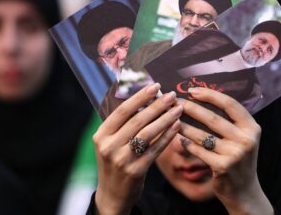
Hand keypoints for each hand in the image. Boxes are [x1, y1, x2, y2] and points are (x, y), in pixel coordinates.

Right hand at [93, 83, 181, 214]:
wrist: (112, 194)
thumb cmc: (115, 161)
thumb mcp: (111, 142)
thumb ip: (123, 123)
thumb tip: (145, 97)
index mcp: (101, 135)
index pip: (122, 111)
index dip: (139, 97)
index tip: (155, 86)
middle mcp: (109, 146)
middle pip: (137, 120)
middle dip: (157, 106)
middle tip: (172, 95)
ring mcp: (122, 160)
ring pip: (148, 134)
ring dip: (165, 119)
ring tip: (178, 109)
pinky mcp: (136, 171)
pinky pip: (155, 149)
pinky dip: (167, 136)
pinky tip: (177, 127)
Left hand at [178, 87, 272, 214]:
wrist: (244, 191)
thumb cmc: (237, 159)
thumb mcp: (242, 138)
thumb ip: (229, 121)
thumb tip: (201, 97)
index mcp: (252, 127)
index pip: (230, 104)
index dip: (210, 95)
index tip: (192, 90)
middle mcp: (246, 139)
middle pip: (213, 118)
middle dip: (191, 108)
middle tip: (174, 102)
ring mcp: (235, 154)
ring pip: (203, 135)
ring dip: (184, 126)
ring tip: (171, 119)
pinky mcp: (223, 167)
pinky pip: (199, 151)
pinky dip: (188, 144)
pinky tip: (180, 140)